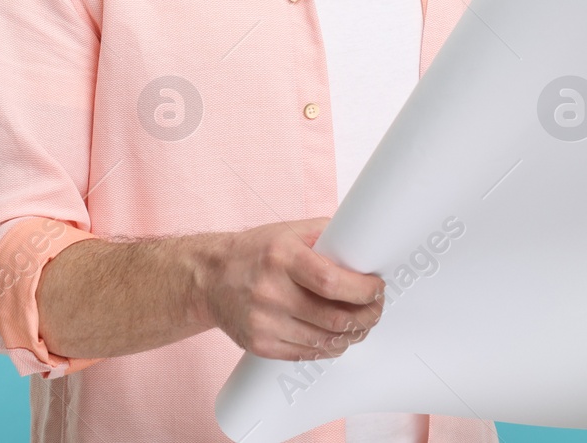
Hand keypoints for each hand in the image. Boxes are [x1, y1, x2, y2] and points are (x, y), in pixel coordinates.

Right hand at [202, 216, 385, 360]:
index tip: (376, 288)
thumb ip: (327, 235)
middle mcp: (270, 291)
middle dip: (366, 317)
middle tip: (375, 309)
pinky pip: (306, 354)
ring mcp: (263, 322)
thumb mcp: (289, 231)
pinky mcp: (260, 344)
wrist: (210, 278)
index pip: (331, 282)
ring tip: (361, 324)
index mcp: (281, 257)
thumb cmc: (255, 252)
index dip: (362, 290)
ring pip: (324, 341)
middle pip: (333, 318)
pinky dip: (329, 348)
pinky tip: (337, 337)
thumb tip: (365, 245)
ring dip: (352, 335)